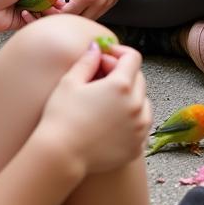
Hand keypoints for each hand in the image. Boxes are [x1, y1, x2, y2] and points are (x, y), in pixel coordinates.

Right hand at [39, 43, 151, 174]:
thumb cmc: (61, 117)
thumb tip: (97, 47)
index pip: (132, 58)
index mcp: (122, 86)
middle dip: (122, 74)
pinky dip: (132, 120)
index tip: (105, 56)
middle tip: (100, 78)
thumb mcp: (70, 82)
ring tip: (107, 102)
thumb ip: (87, 61)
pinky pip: (141, 126)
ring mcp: (139, 128)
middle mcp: (136, 105)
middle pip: (138, 79)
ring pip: (143, 103)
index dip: (118, 53)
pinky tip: (113, 122)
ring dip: (130, 97)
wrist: (60, 156)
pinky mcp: (137, 146)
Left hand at [54, 0, 132, 19]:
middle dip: (64, 16)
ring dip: (76, 15)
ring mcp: (105, 4)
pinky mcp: (110, 3)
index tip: (49, 5)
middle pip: (76, 21)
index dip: (55, 12)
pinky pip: (95, 14)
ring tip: (67, 5)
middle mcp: (98, 3)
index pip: (67, 14)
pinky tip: (80, 3)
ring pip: (87, 20)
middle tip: (56, 6)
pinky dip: (85, 13)